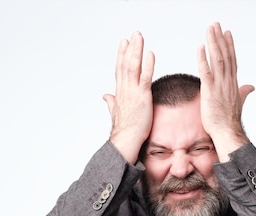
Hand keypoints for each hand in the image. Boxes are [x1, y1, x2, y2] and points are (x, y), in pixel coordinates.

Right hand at [103, 32, 155, 163]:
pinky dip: (147, 65)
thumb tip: (105, 96)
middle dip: (130, 48)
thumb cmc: (124, 131)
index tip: (124, 43)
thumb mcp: (116, 113)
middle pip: (125, 64)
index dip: (121, 55)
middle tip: (134, 34)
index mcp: (120, 93)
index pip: (120, 70)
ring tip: (139, 37)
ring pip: (133, 66)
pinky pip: (145, 77)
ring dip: (136, 50)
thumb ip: (111, 102)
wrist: (126, 140)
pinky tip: (150, 53)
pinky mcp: (142, 97)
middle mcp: (125, 90)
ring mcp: (133, 92)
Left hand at [197, 22, 253, 161]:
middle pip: (225, 55)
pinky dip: (203, 59)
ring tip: (209, 30)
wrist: (227, 133)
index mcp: (233, 83)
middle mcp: (228, 81)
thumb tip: (250, 87)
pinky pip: (206, 72)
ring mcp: (219, 86)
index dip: (229, 46)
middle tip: (216, 25)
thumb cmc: (229, 121)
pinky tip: (200, 48)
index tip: (227, 33)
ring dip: (213, 43)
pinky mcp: (209, 91)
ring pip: (217, 59)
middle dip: (220, 39)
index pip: (232, 60)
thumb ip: (243, 92)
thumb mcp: (238, 102)